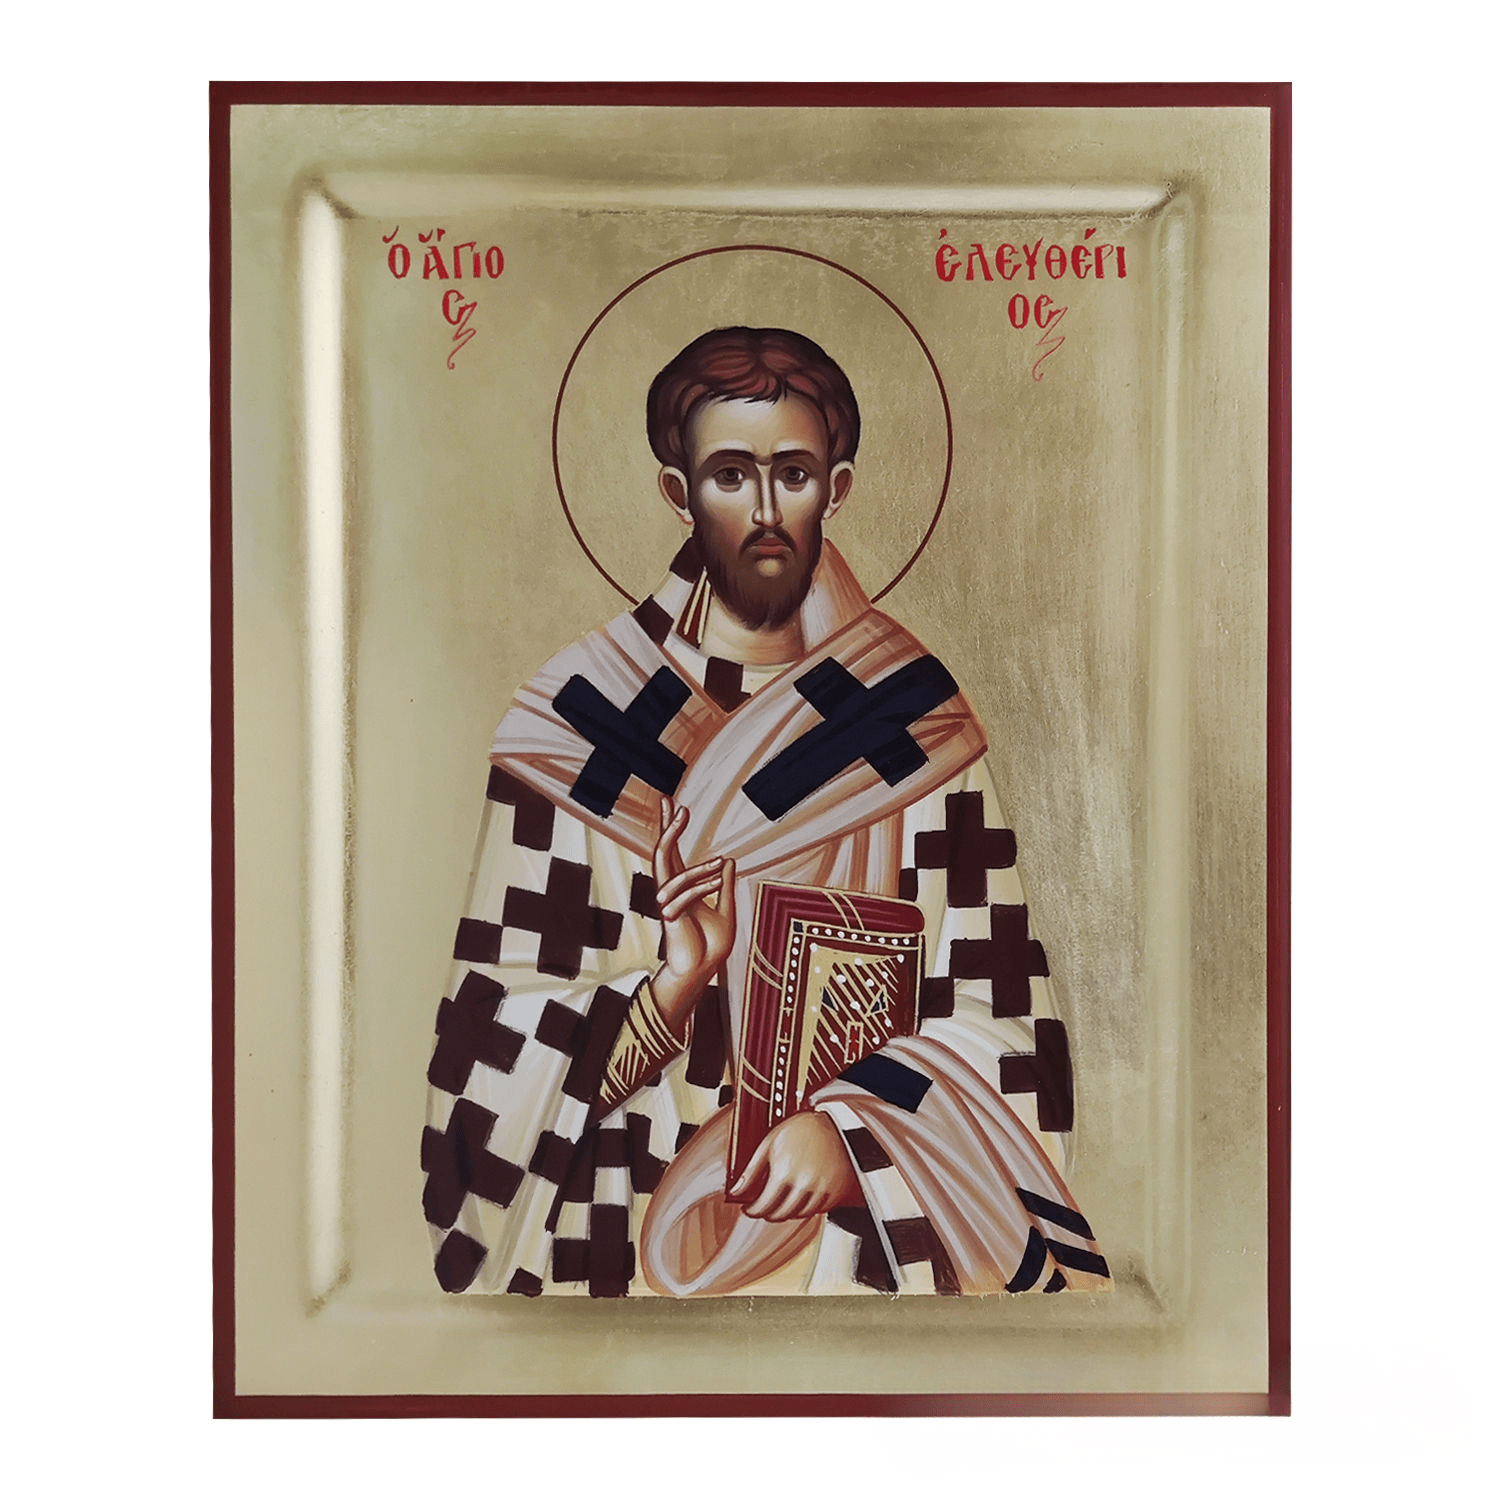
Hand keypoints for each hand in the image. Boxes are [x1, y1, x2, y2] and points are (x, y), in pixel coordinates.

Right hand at [650, 797, 735, 1028]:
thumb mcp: (726, 911)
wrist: (703, 972)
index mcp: (682, 888)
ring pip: (668, 871)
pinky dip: (701, 886)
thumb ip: (725, 887)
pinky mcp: (670, 918)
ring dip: (697, 865)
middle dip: (666, 828)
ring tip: (720, 861)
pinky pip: (682, 895)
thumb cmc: (711, 946)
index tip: (674, 805)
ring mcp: (668, 904)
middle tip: (672, 802)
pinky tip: (718, 881)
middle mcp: (671, 892)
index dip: (672, 828)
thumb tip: (729, 861)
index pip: (673, 852)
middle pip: (662, 853)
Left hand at [731, 1111, 862, 1219]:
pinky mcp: (833, 1194)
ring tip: (780, 1200)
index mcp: (784, 1172)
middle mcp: (803, 1185)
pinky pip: (814, 1211)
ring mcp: (820, 1191)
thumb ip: (750, 1171)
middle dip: (767, 1213)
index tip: (749, 1208)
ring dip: (785, 1212)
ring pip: (797, 1215)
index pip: (763, 1206)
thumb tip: (735, 1192)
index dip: (752, 1210)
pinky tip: (798, 1197)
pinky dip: (804, 1208)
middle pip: (780, 1214)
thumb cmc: (800, 1131)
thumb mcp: (769, 1143)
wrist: (835, 1125)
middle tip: (763, 1206)